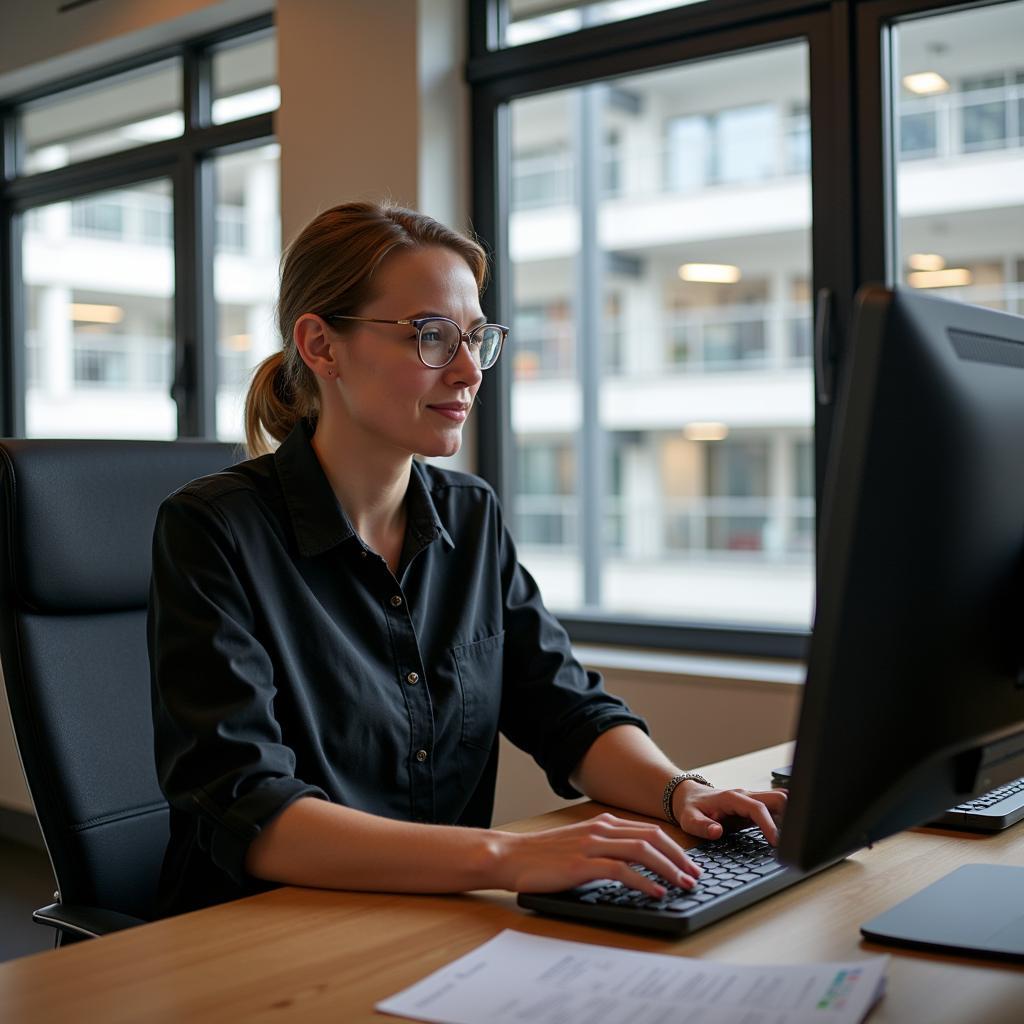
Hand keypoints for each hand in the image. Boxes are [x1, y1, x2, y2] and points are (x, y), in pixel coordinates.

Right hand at [494, 812, 701, 898]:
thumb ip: (605, 849)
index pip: (648, 831)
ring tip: (684, 885)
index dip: (674, 848)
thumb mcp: (579, 846)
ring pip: (642, 851)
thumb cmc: (542, 857)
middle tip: (696, 875)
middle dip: (679, 857)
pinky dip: (644, 881)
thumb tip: (636, 867)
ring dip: (669, 869)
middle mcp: (601, 829)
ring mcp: (592, 845)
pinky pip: (622, 870)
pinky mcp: (582, 864)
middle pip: (652, 838)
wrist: (510, 856)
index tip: (689, 864)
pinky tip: (656, 892)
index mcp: (602, 823)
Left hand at [672, 781, 786, 844]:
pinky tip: (788, 833)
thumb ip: (702, 826)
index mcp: (732, 798)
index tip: (776, 843)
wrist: (688, 796)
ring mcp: (752, 800)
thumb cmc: (689, 808)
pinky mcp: (754, 807)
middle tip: (792, 840)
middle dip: (789, 815)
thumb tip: (717, 832)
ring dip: (790, 816)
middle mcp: (745, 796)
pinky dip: (786, 817)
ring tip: (793, 839)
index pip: (758, 808)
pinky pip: (776, 808)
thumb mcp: (689, 819)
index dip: (769, 825)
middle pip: (777, 798)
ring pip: (780, 800)